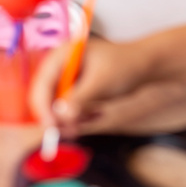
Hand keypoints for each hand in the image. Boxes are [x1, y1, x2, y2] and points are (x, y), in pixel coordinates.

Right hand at [30, 37, 150, 135]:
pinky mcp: (75, 89)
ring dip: (67, 118)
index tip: (51, 125)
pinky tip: (92, 115)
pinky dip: (75, 116)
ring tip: (87, 120)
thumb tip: (62, 116)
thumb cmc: (124, 65)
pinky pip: (67, 108)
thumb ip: (80, 98)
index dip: (43, 106)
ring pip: (55, 105)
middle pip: (45, 95)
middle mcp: (62, 65)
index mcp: (64, 54)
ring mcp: (68, 77)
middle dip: (55, 115)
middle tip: (69, 131)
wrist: (142, 65)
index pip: (43, 82)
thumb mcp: (101, 82)